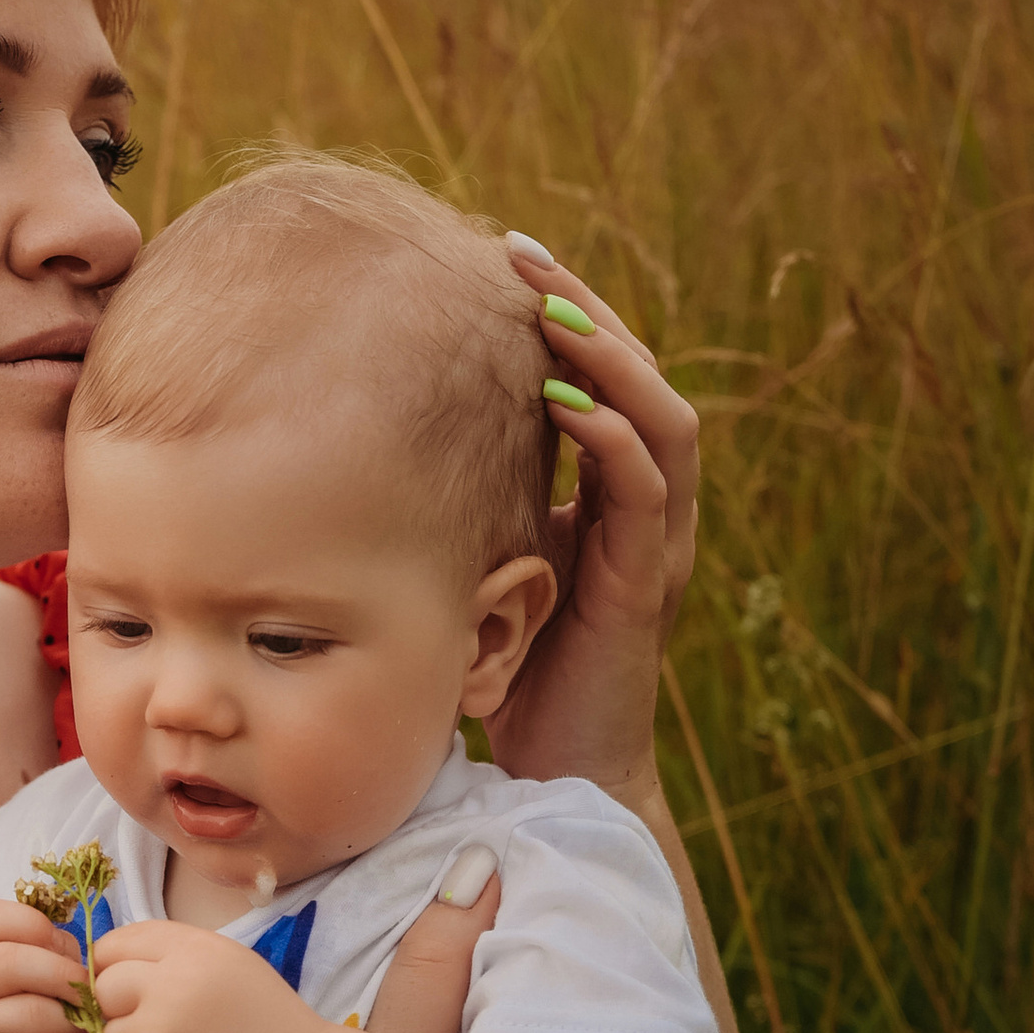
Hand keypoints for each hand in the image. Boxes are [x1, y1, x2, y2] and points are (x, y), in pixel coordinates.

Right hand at [0, 900, 92, 1032]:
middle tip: (91, 993)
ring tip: (95, 1029)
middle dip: (65, 973)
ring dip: (81, 1021)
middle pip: (11, 962)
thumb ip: (38, 958)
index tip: (64, 949)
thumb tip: (90, 955)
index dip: (35, 925)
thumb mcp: (8, 991)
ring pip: (36, 1013)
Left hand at [89, 916, 319, 1032]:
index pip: (117, 944)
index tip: (126, 984)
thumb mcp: (231, 964)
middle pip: (103, 989)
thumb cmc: (269, 1024)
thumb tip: (110, 963)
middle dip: (120, 1007)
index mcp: (192, 951)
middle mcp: (168, 988)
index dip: (114, 965)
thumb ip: (174, 956)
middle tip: (159, 1027)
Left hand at [491, 236, 698, 804]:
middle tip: (520, 253)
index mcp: (612, 498)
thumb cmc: (508, 674)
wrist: (555, 779)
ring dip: (609, 356)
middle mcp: (646, 511)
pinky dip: (611, 435)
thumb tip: (371, 432)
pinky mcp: (643, 588)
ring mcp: (655, 547)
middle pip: (641, 378)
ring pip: (662, 421)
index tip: (503, 257)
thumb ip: (465, 499)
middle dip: (585, 307)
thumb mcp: (482, 561)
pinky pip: (646, 492)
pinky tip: (564, 398)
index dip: (566, 314)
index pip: (606, 378)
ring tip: (550, 308)